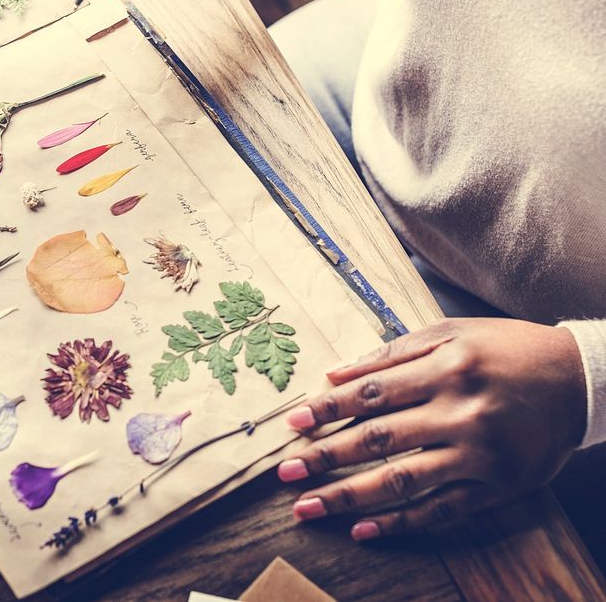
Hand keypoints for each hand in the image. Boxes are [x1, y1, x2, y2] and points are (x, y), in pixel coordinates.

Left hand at [278, 318, 585, 539]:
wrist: (579, 380)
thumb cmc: (505, 349)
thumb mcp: (450, 332)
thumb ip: (391, 353)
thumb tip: (334, 373)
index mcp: (444, 368)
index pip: (371, 393)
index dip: (328, 410)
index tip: (294, 423)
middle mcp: (460, 412)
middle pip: (379, 440)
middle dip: (326, 457)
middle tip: (285, 471)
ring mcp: (480, 455)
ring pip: (403, 480)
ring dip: (350, 496)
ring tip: (309, 506)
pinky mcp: (499, 487)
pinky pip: (443, 511)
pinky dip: (401, 523)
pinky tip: (363, 530)